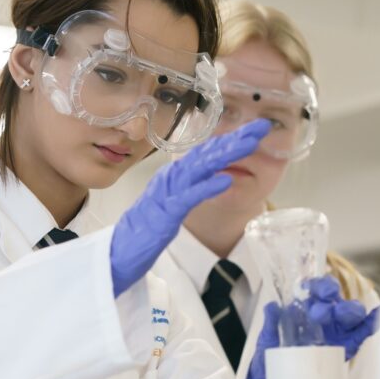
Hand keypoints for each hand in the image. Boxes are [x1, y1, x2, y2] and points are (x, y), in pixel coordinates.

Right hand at [109, 119, 270, 296]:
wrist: (117, 252)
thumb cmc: (146, 229)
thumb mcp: (174, 203)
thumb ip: (191, 186)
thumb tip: (213, 173)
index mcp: (175, 175)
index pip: (208, 152)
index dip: (233, 139)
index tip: (257, 130)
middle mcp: (171, 177)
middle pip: (207, 153)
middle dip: (236, 138)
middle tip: (262, 126)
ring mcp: (167, 193)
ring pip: (200, 168)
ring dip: (226, 154)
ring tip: (250, 143)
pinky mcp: (164, 214)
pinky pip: (188, 197)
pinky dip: (207, 187)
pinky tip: (226, 179)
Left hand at [244, 276, 379, 378]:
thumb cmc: (270, 360)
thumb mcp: (267, 340)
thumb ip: (271, 323)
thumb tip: (273, 306)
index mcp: (306, 309)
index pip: (315, 289)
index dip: (316, 284)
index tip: (308, 288)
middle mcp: (324, 317)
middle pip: (335, 297)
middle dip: (329, 296)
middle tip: (317, 311)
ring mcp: (337, 331)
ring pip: (350, 312)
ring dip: (346, 310)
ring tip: (338, 315)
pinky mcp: (346, 347)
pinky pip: (362, 332)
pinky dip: (372, 323)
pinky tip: (378, 316)